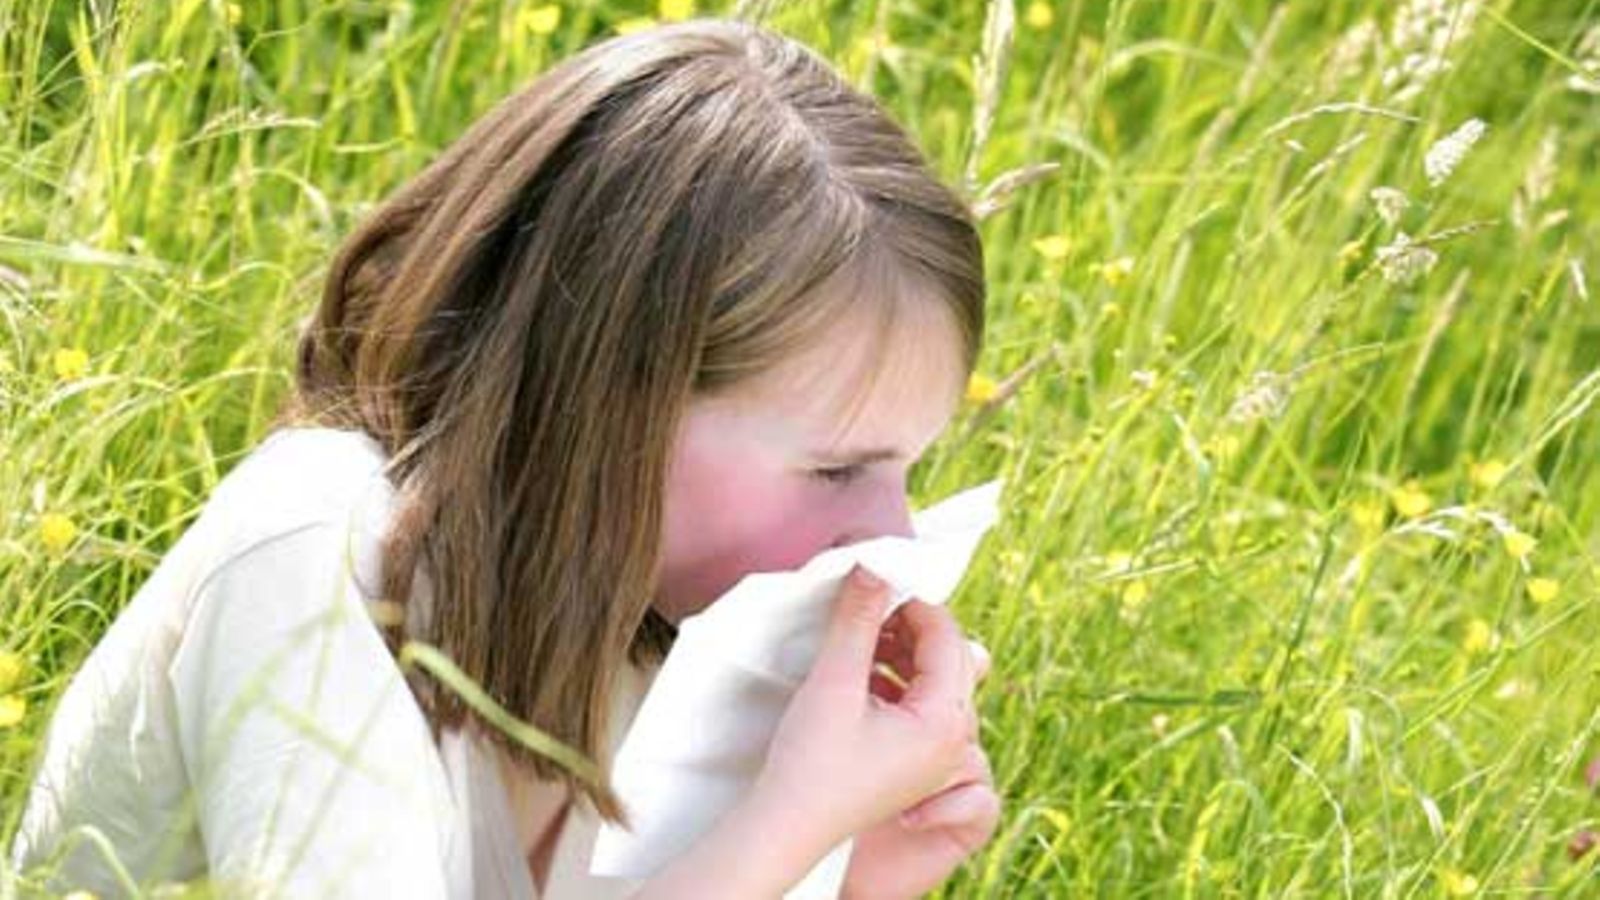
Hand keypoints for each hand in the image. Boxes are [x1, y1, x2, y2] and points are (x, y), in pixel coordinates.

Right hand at [749, 564, 981, 876]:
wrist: (787, 828)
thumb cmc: (811, 763)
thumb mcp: (834, 681)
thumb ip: (858, 619)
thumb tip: (874, 563)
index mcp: (945, 722)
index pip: (945, 636)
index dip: (912, 600)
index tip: (876, 577)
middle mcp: (954, 740)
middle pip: (950, 656)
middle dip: (910, 624)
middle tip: (868, 605)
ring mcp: (937, 756)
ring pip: (937, 679)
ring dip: (902, 651)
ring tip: (861, 636)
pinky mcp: (916, 762)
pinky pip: (922, 704)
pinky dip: (897, 679)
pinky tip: (860, 670)